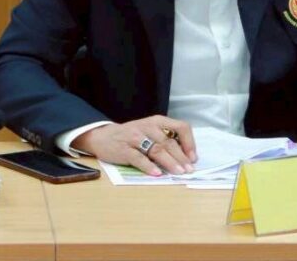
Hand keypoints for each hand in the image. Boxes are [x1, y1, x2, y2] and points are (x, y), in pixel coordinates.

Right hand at [73, 116, 196, 175]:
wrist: (102, 137)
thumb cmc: (131, 136)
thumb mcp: (149, 131)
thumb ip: (165, 140)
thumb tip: (186, 158)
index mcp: (156, 121)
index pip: (180, 127)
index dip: (189, 142)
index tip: (193, 157)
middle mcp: (147, 127)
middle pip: (168, 142)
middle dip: (181, 157)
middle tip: (189, 170)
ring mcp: (134, 138)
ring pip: (156, 149)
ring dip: (169, 162)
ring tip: (178, 172)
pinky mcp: (124, 149)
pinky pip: (138, 158)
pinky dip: (148, 166)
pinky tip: (157, 174)